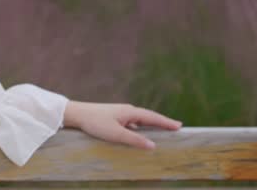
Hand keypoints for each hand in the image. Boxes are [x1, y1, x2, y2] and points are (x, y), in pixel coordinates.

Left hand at [62, 100, 181, 149]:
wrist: (77, 114)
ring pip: (140, 120)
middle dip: (162, 122)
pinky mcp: (114, 117)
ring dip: (152, 125)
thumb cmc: (95, 123)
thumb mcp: (116, 134)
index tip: (179, 126)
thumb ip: (134, 140)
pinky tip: (140, 134)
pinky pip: (132, 123)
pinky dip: (140, 128)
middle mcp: (127, 111)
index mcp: (130, 112)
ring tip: (162, 130)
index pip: (152, 117)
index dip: (166, 122)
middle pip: (148, 117)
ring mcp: (121, 113)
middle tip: (176, 127)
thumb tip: (153, 145)